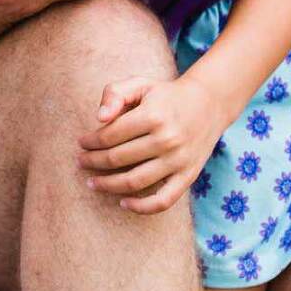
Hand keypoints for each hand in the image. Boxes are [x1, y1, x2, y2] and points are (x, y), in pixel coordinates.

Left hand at [77, 76, 228, 212]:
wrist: (209, 104)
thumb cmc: (165, 95)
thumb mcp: (139, 84)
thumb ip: (115, 94)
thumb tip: (99, 118)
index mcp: (152, 116)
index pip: (109, 135)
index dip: (90, 142)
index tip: (82, 143)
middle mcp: (167, 140)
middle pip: (118, 158)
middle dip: (93, 161)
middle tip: (81, 161)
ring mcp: (179, 161)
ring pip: (135, 181)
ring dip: (108, 185)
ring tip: (92, 182)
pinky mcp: (189, 176)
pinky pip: (164, 200)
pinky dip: (142, 207)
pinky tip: (123, 203)